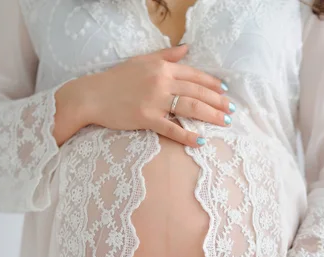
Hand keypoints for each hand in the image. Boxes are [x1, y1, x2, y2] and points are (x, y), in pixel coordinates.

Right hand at [54, 44, 233, 146]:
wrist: (91, 95)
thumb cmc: (115, 79)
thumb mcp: (141, 61)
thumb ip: (166, 55)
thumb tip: (187, 48)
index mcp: (162, 67)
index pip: (194, 75)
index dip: (212, 83)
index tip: (224, 91)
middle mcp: (161, 82)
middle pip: (197, 92)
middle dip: (218, 101)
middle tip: (232, 110)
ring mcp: (155, 101)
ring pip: (190, 108)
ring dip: (211, 116)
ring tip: (225, 122)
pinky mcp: (147, 118)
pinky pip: (173, 128)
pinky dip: (188, 136)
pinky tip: (201, 140)